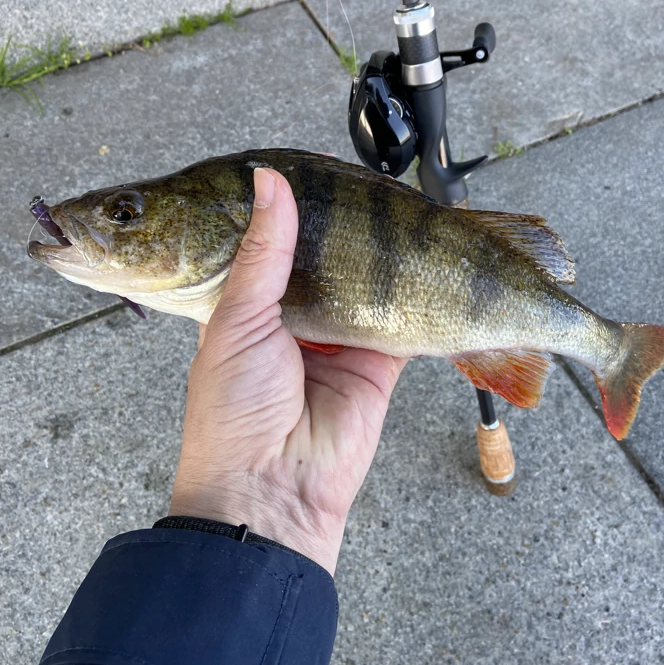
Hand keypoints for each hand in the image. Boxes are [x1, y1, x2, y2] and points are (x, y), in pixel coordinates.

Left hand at [169, 167, 406, 574]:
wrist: (269, 494)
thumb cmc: (234, 414)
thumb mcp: (236, 319)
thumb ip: (261, 251)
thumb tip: (269, 181)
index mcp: (248, 307)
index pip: (275, 243)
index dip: (297, 208)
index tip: (322, 170)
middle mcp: (294, 320)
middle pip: (329, 259)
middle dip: (351, 228)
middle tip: (373, 188)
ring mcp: (340, 342)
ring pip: (369, 285)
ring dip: (385, 257)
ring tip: (404, 214)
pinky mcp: (379, 365)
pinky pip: (405, 322)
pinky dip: (418, 297)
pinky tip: (429, 262)